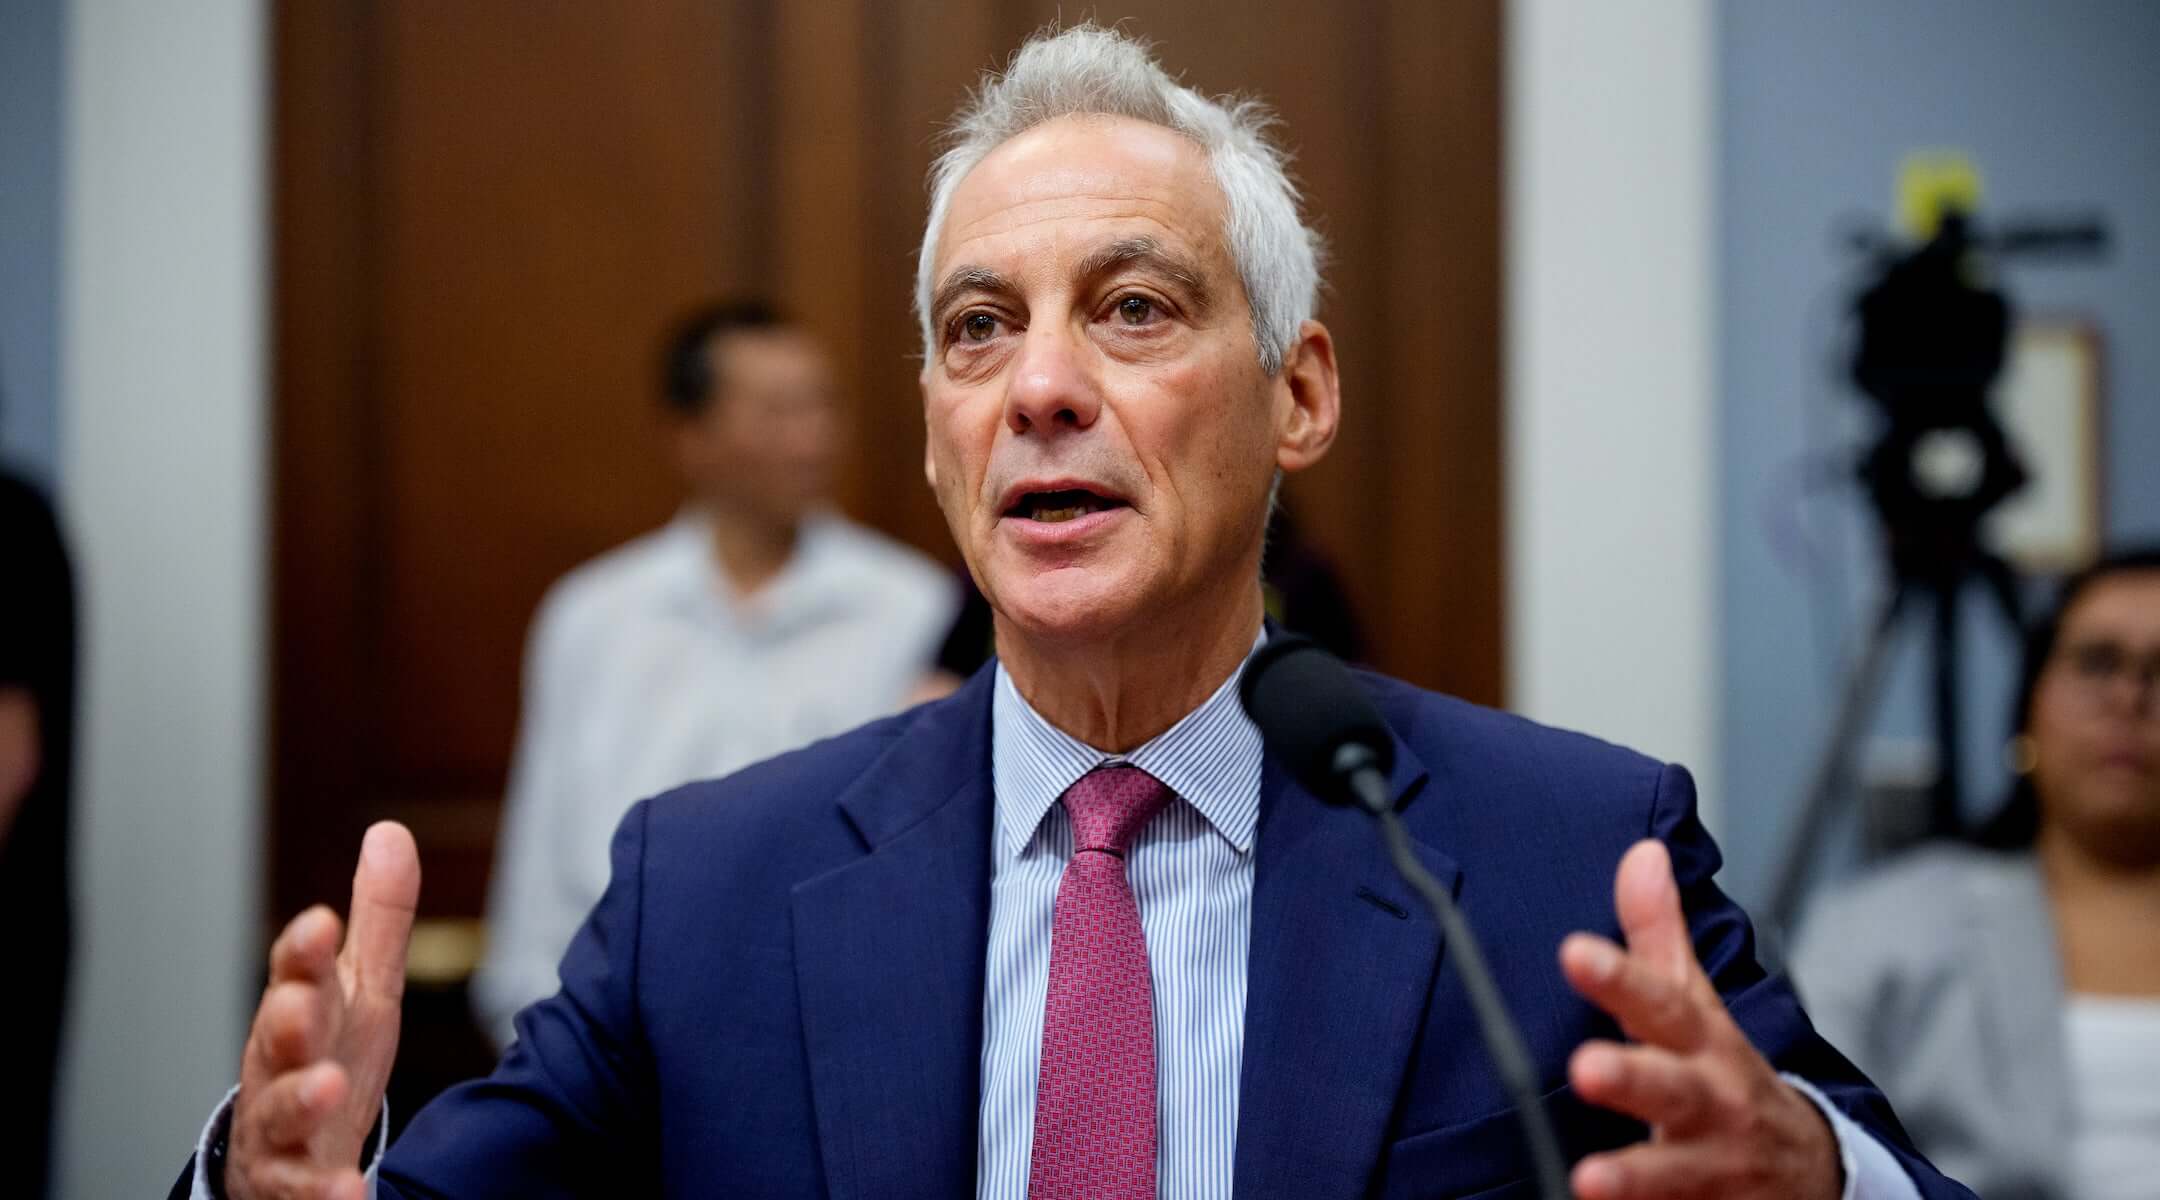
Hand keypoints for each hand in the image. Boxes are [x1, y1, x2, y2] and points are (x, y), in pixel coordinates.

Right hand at [227, 822, 419, 1199]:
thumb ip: (378, 919)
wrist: (288, 1158)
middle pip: (275, 1039)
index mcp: (300, 1012)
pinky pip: (303, 1190)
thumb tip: (390, 832)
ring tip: (327, 1088)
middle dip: (285, 1019)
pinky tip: (352, 1191)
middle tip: (302, 1006)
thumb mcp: (361, 989)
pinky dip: (325, 1192)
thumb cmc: (326, 1058)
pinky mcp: (292, 1185)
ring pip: (277, 1112)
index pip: (295, 974)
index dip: (304, 951)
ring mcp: (281, 1128)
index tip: (322, 922)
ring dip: (300, 1099)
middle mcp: (280, 1067)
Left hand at [1558, 840, 1840, 1199]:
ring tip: (1588, 1179)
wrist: (1808, 1170)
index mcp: (1703, 1044)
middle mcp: (1713, 1103)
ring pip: (1678, 1172)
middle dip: (1635, 1078)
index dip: (1620, 977)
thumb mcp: (1696, 1005)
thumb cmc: (1724, 1074)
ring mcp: (1715, 1167)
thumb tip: (1641, 852)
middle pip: (1674, 1088)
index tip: (1574, 952)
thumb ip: (1658, 936)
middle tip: (1586, 1066)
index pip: (1661, 1002)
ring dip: (1636, 1176)